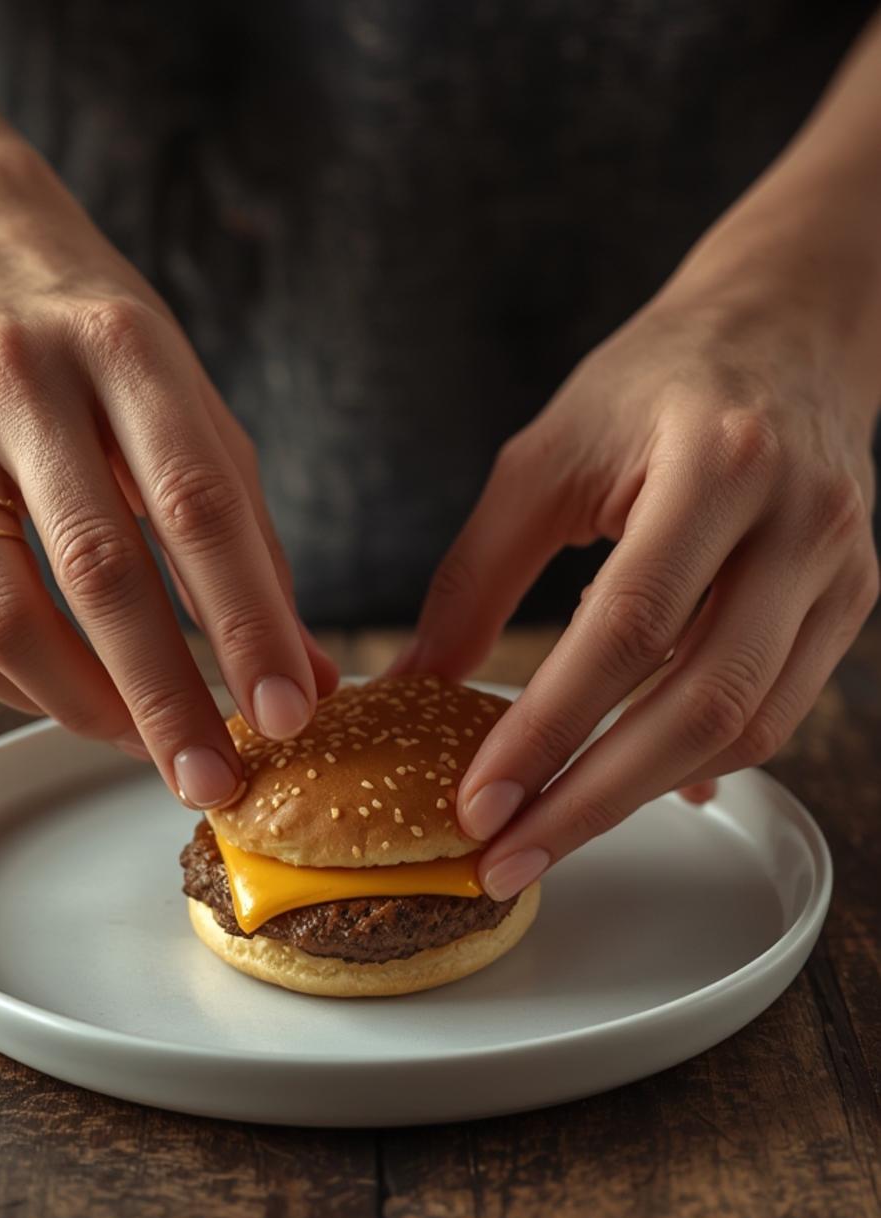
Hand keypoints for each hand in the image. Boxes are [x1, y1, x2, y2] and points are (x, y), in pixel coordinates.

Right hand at [0, 147, 336, 806]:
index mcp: (123, 348)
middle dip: (168, 697)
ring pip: (5, 614)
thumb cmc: (95, 343)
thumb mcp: (191, 405)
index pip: (197, 505)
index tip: (290, 711)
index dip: (247, 621)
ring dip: (85, 708)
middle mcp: (19, 382)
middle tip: (217, 778)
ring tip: (148, 750)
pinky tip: (74, 705)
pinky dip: (18, 689)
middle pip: (99, 571)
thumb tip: (306, 672)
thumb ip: (248, 537)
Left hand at [396, 259, 878, 898]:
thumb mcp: (546, 454)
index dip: (547, 728)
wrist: (790, 323)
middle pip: (701, 703)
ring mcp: (843, 568)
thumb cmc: (656, 379)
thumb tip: (416, 683)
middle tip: (507, 858)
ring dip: (641, 794)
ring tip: (550, 833)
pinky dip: (696, 761)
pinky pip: (776, 712)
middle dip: (593, 799)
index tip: (477, 803)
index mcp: (717, 463)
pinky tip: (630, 786)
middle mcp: (801, 522)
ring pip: (748, 726)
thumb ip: (477, 572)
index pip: (626, 627)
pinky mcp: (853, 602)